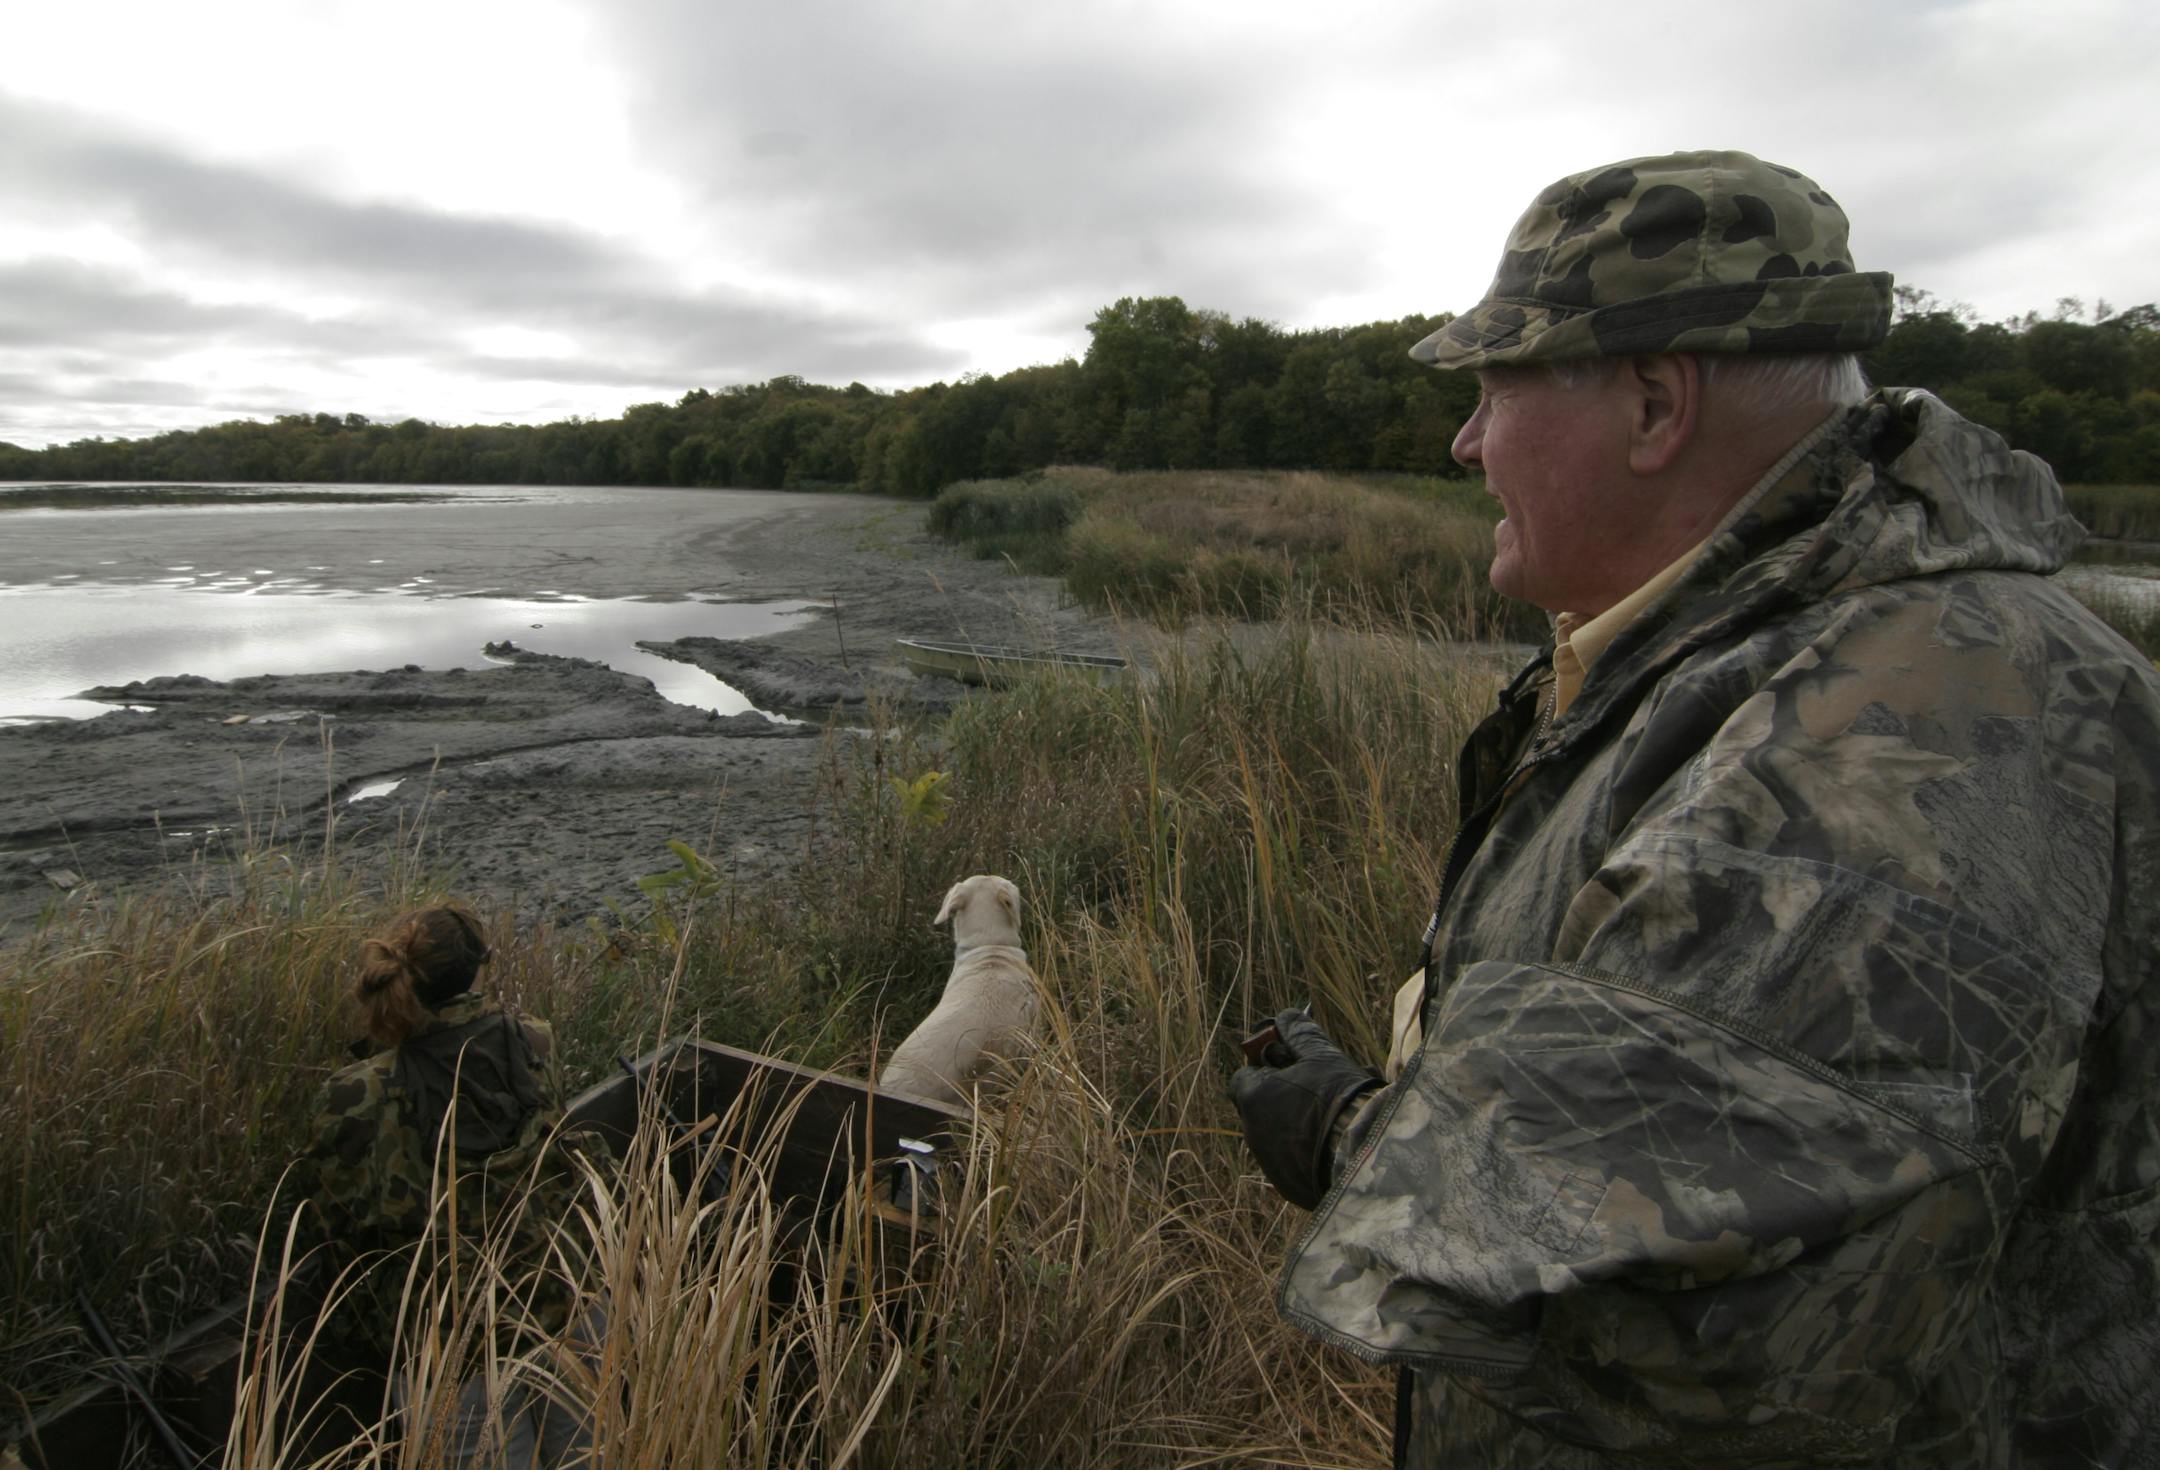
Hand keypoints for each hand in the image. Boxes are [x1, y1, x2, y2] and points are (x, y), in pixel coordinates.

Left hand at [1229, 1010, 1379, 1209]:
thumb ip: (1299, 1034)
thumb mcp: (1321, 1056)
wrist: (1362, 1155)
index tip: (1288, 1063)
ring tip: (1332, 1117)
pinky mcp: (1288, 1185)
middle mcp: (1253, 1133)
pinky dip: (1305, 1152)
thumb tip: (1286, 1015)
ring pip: (1277, 1135)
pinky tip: (1333, 1145)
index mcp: (1253, 1098)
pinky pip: (1292, 1163)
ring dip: (1295, 1124)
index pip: (1242, 1077)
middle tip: (1316, 1089)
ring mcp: (1269, 1163)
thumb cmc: (1338, 1098)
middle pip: (1261, 1107)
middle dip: (1283, 1095)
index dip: (1264, 1067)